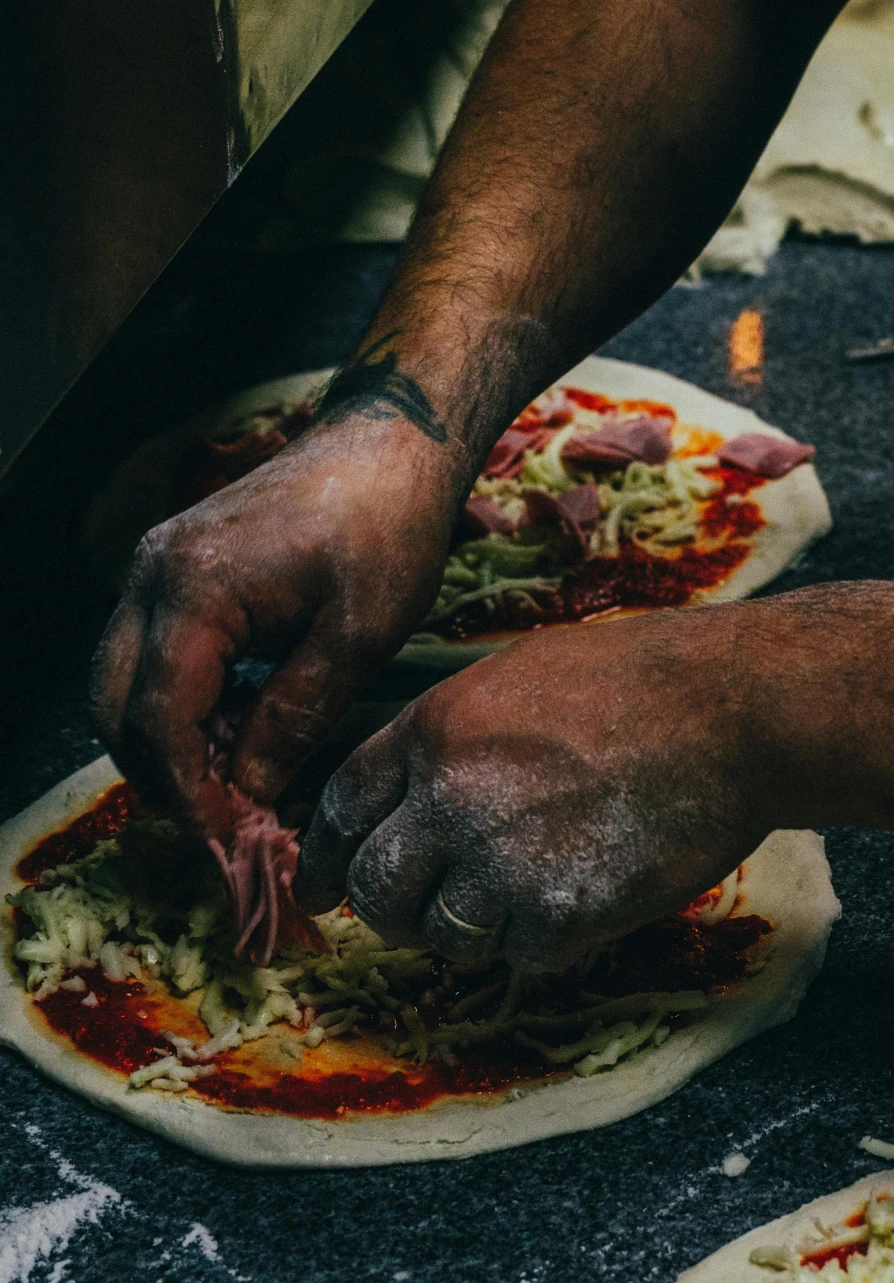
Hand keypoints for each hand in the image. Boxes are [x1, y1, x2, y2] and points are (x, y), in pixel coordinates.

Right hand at [91, 425, 463, 826]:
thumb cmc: (386, 528)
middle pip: (115, 706)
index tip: (228, 838)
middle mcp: (153, 576)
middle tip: (226, 821)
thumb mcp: (358, 636)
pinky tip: (240, 727)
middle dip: (162, 774)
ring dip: (167, 741)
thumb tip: (250, 791)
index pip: (158, 718)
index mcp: (194, 589)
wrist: (389, 444)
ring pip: (122, 683)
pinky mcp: (174, 570)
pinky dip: (180, 703)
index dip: (187, 790)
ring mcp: (155, 569)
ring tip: (239, 779)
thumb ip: (296, 717)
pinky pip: (149, 655)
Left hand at [293, 607, 772, 971]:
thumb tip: (414, 794)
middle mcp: (451, 798)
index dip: (328, 854)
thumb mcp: (521, 676)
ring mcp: (502, 862)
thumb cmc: (643, 680)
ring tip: (535, 893)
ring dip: (479, 929)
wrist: (734, 713)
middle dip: (394, 911)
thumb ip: (456, 736)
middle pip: (378, 888)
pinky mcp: (560, 914)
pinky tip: (587, 894)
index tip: (328, 886)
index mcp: (434, 730)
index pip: (341, 809)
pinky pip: (521, 956)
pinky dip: (548, 940)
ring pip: (446, 936)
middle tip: (424, 916)